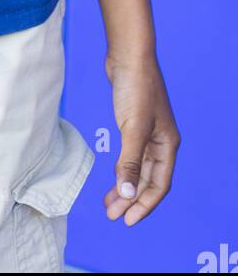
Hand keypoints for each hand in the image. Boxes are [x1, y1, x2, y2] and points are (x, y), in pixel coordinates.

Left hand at [103, 52, 179, 225]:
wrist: (128, 55)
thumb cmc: (136, 88)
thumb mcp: (133, 128)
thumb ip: (130, 163)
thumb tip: (127, 195)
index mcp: (167, 145)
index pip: (159, 185)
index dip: (144, 205)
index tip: (127, 220)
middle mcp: (160, 142)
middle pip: (148, 180)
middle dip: (131, 199)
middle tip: (112, 215)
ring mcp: (147, 132)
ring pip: (138, 169)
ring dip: (124, 186)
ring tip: (108, 203)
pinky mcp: (133, 123)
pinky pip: (130, 156)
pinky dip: (122, 169)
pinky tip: (112, 177)